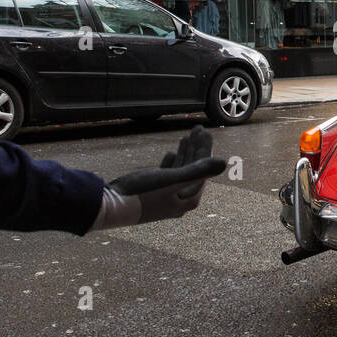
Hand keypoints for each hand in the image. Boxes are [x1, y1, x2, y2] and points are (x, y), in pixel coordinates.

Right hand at [90, 125, 226, 230]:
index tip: (204, 130)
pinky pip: (168, 177)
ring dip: (185, 154)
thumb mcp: (172, 179)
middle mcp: (181, 201)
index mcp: (189, 198)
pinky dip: (172, 163)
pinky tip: (172, 154)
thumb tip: (225, 163)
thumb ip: (199, 170)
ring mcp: (167, 199)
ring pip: (181, 171)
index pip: (202, 168)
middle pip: (193, 169)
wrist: (111, 208)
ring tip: (186, 137)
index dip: (204, 148)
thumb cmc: (142, 193)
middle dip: (196, 148)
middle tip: (197, 128)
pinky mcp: (154, 196)